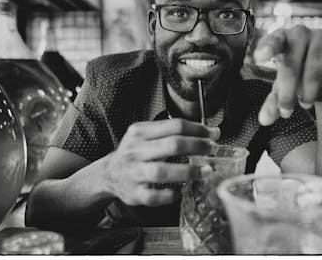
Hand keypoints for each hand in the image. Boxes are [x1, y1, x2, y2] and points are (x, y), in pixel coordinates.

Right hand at [103, 118, 219, 205]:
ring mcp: (134, 173)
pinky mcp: (134, 194)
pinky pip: (155, 196)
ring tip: (205, 171)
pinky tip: (183, 190)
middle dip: (197, 146)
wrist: (108, 173)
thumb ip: (172, 132)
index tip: (213, 134)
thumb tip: (209, 132)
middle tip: (212, 149)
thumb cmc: (135, 152)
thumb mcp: (146, 134)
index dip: (198, 130)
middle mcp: (136, 151)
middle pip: (171, 145)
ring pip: (162, 171)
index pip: (174, 126)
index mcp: (141, 132)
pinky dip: (171, 194)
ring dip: (188, 171)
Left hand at [254, 25, 321, 125]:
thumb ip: (273, 101)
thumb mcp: (282, 83)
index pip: (273, 41)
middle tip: (286, 112)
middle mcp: (300, 33)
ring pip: (314, 70)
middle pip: (291, 66)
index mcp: (281, 38)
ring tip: (305, 104)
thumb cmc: (296, 69)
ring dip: (309, 93)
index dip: (267, 48)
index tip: (259, 57)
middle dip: (287, 94)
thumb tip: (264, 121)